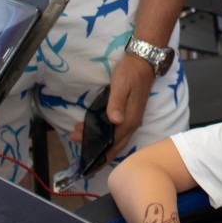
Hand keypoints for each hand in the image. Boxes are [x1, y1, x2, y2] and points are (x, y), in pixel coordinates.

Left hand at [79, 54, 153, 168]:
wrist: (144, 61)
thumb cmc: (130, 72)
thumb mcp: (120, 84)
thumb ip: (116, 102)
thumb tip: (114, 121)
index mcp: (130, 119)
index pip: (114, 144)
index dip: (100, 154)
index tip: (85, 161)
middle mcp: (132, 123)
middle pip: (115, 146)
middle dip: (98, 152)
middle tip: (78, 148)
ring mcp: (133, 119)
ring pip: (117, 140)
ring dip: (100, 143)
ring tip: (80, 137)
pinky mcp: (130, 115)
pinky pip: (118, 132)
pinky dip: (106, 136)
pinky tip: (96, 132)